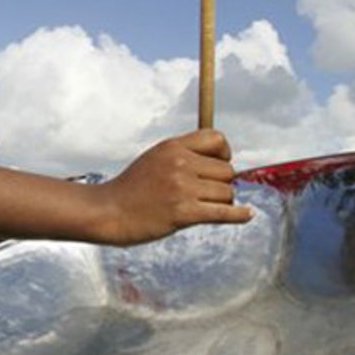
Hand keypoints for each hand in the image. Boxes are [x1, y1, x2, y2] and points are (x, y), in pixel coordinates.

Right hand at [93, 129, 251, 245]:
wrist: (108, 212)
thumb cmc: (131, 189)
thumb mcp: (155, 158)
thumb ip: (182, 155)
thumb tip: (218, 159)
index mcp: (172, 147)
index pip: (216, 139)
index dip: (224, 154)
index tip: (219, 166)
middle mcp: (180, 163)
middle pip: (227, 171)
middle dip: (222, 183)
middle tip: (206, 194)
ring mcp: (182, 188)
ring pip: (227, 192)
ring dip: (221, 202)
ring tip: (202, 207)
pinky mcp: (183, 213)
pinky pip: (224, 212)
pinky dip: (239, 215)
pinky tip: (247, 215)